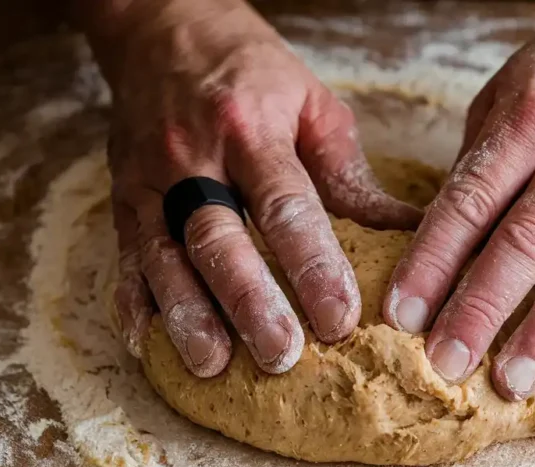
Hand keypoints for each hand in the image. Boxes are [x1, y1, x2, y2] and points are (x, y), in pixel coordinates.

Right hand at [82, 0, 422, 375]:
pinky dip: (131, 302)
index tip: (340, 317)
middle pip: (219, 239)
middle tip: (281, 355)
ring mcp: (150, 180)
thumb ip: (349, 176)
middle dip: (249, 302)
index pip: (285, 206)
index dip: (312, 264)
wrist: (164, 28)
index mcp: (251, 130)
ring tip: (213, 365)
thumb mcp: (313, 106)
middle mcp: (194, 157)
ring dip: (189, 314)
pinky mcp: (123, 198)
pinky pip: (123, 255)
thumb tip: (411, 231)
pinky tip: (148, 343)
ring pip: (164, 256)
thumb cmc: (253, 73)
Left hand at [383, 0, 534, 399]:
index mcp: (530, 120)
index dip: (432, 262)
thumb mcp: (514, 88)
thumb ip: (483, 158)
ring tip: (513, 380)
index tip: (402, 314)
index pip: (469, 202)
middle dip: (480, 310)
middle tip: (446, 363)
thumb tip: (445, 232)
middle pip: (524, 243)